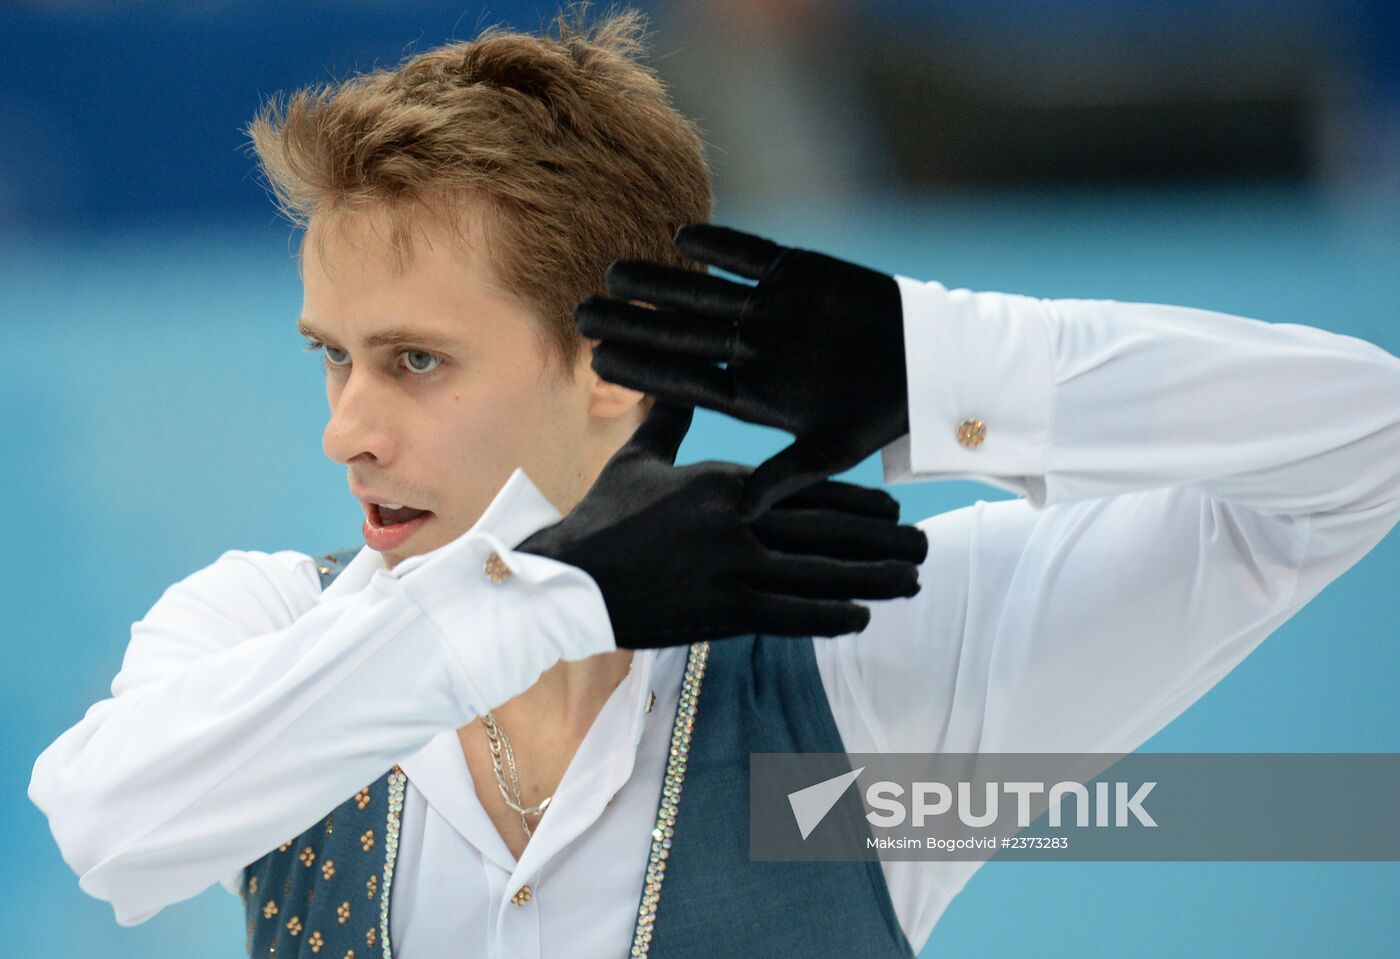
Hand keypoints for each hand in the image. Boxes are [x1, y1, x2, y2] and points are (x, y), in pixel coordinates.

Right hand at [517, 402, 926, 649]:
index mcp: (728, 483)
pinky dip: (829, 617)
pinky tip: (862, 618)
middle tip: (925, 545)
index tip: (893, 508)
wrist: (569, 574)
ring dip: (873, 579)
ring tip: (914, 583)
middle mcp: (742, 522)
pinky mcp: (723, 610)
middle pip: (828, 530)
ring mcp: (736, 568)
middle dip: (882, 540)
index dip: (857, 502)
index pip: (806, 489)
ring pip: (821, 573)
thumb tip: (675, 387)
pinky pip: (790, 614)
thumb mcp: (638, 459)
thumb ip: (668, 421)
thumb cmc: (601, 515)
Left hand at [575, 224, 907, 519]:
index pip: (685, 379)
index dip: (643, 370)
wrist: (927, 364)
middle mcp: (750, 348)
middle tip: (582, 313)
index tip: (600, 362)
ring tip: (615, 272)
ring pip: (705, 291)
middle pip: (681, 333)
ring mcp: (770, 308)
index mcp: (750, 392)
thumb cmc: (876, 414)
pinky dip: (721, 244)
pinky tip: (682, 236)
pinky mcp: (798, 271)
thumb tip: (743, 512)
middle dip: (634, 323)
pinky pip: (751, 254)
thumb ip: (785, 475)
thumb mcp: (830, 451)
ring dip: (662, 282)